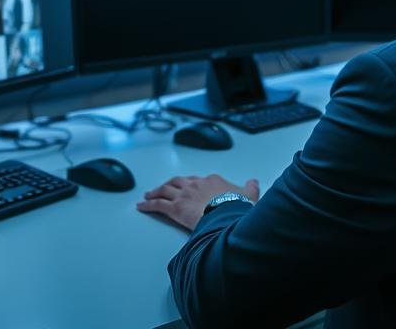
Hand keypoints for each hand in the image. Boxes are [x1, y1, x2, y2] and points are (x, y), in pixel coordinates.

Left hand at [136, 174, 259, 230]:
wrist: (227, 214)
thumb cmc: (237, 207)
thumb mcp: (249, 195)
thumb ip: (250, 188)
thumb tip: (254, 182)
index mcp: (212, 180)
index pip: (198, 180)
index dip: (192, 184)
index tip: (189, 187)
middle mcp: (195, 184)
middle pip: (178, 182)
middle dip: (169, 184)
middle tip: (162, 188)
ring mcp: (184, 195)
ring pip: (165, 190)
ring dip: (156, 192)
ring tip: (149, 195)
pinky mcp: (176, 208)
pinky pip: (158, 205)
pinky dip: (148, 205)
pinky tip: (141, 206)